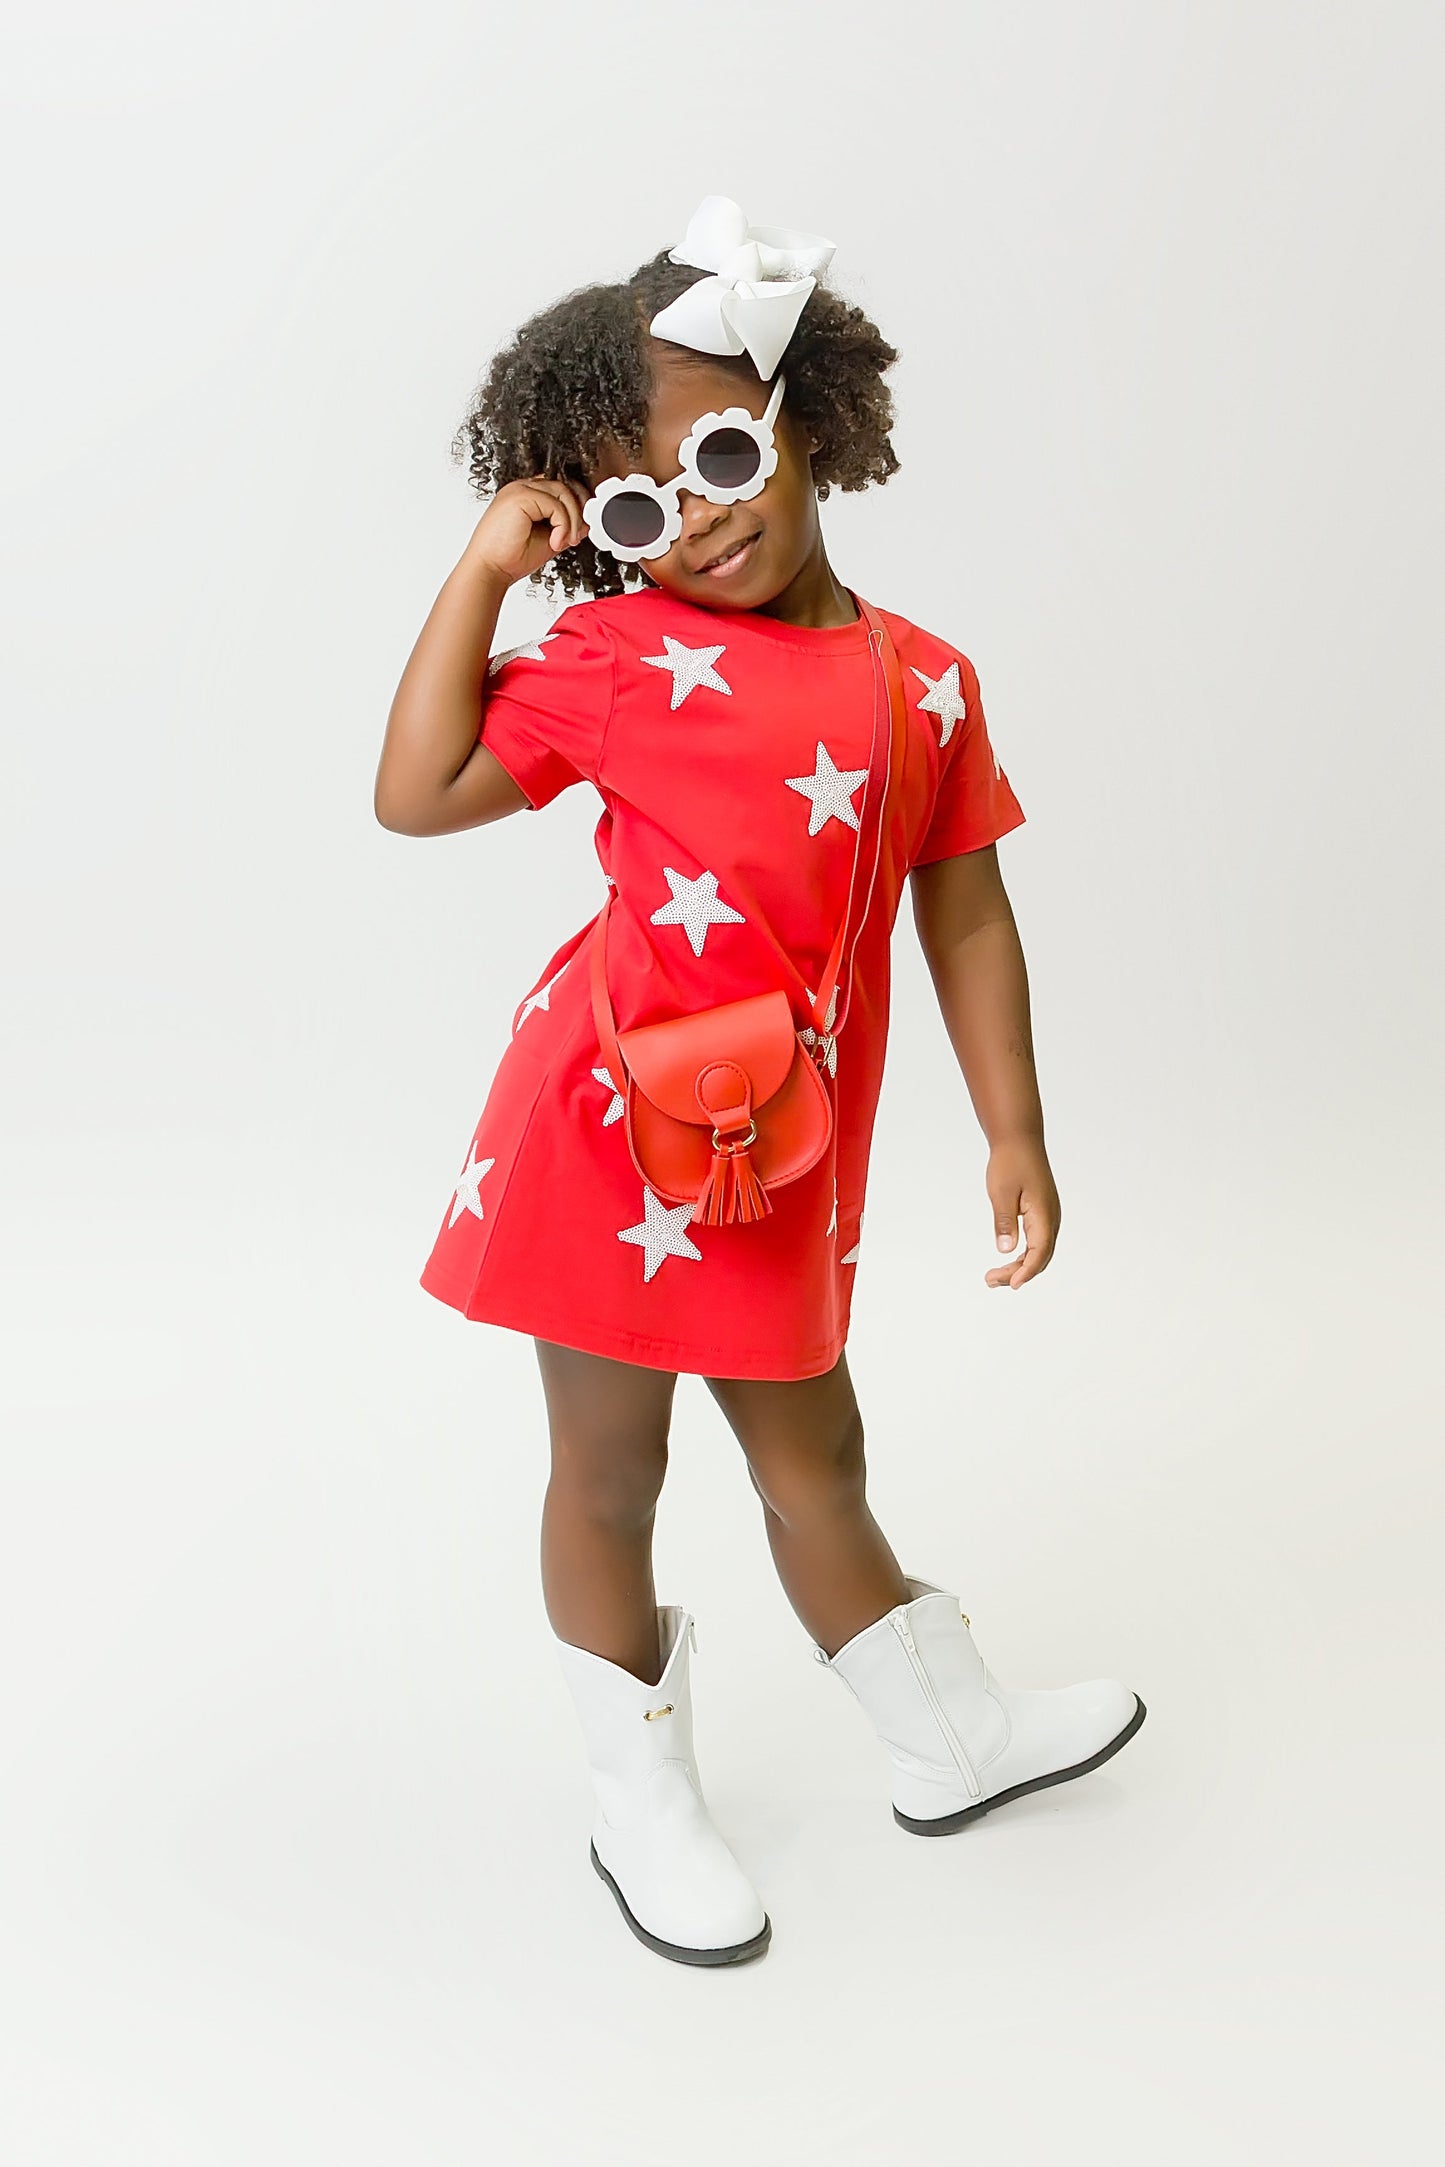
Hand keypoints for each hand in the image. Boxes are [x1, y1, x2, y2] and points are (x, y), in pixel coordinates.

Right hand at [465, 475, 587, 586]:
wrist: (490, 569)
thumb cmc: (510, 558)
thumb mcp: (549, 539)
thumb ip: (566, 527)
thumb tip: (586, 522)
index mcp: (526, 496)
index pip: (559, 487)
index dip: (575, 504)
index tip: (579, 529)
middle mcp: (522, 489)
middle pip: (564, 485)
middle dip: (578, 511)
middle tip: (575, 536)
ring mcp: (520, 490)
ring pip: (563, 492)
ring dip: (572, 520)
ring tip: (563, 542)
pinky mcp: (520, 497)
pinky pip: (555, 505)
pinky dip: (562, 525)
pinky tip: (554, 542)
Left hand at [983, 1135, 1059, 1289]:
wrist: (1019, 1140)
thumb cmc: (1010, 1162)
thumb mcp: (1001, 1192)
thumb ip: (1004, 1222)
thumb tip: (1005, 1250)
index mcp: (1043, 1213)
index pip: (1039, 1252)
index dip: (1026, 1271)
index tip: (1012, 1284)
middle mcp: (1051, 1217)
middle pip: (1040, 1257)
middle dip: (1018, 1273)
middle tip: (990, 1280)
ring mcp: (1049, 1215)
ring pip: (1040, 1251)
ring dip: (1020, 1266)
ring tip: (993, 1276)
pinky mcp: (1042, 1213)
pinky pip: (1037, 1241)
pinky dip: (1024, 1255)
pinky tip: (1008, 1259)